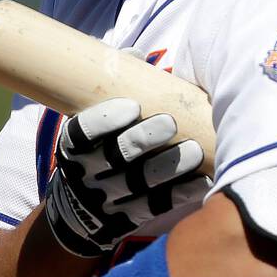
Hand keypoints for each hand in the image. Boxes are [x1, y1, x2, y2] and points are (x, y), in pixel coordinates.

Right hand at [44, 97, 206, 257]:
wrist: (78, 212)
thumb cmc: (96, 151)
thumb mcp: (89, 128)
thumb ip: (109, 94)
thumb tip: (136, 58)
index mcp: (74, 146)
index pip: (83, 132)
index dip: (106, 120)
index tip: (133, 106)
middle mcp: (87, 173)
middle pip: (116, 156)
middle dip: (143, 139)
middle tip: (170, 122)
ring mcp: (108, 199)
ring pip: (139, 183)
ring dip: (168, 166)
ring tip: (194, 151)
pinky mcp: (128, 218)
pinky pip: (156, 206)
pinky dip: (180, 193)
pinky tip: (202, 181)